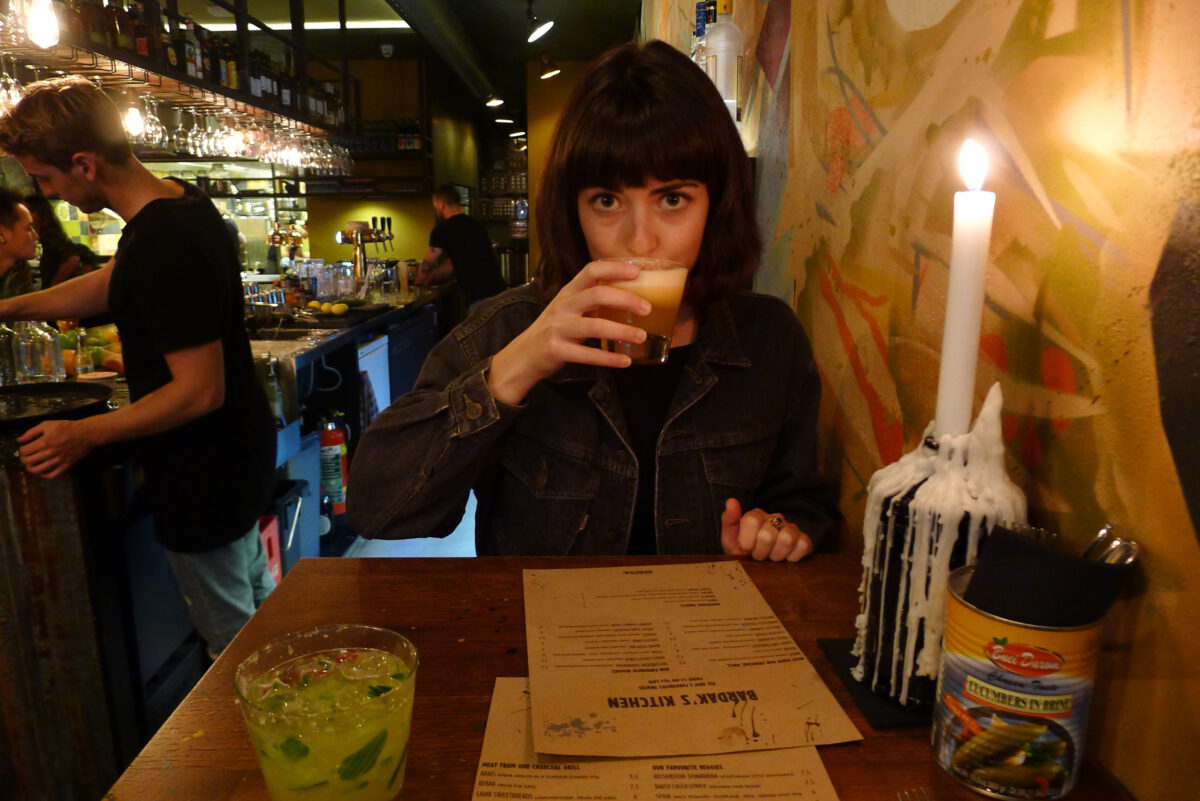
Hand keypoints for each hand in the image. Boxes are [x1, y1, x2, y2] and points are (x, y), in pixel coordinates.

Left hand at [16, 419, 96, 478]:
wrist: (86, 434)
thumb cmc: (67, 427)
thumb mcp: (47, 424)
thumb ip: (31, 432)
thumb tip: (19, 440)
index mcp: (44, 442)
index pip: (24, 451)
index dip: (21, 450)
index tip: (24, 448)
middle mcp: (49, 453)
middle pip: (29, 461)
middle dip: (24, 459)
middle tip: (26, 457)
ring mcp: (58, 461)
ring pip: (38, 470)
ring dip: (31, 468)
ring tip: (31, 465)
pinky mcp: (65, 466)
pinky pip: (52, 475)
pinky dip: (44, 475)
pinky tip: (43, 471)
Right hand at [487, 259, 651, 404]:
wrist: (523, 355)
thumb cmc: (554, 330)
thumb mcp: (569, 309)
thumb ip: (591, 301)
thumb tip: (630, 297)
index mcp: (568, 293)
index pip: (591, 270)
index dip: (615, 268)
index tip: (638, 272)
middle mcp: (563, 306)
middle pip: (596, 294)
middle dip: (625, 299)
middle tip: (647, 308)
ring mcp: (558, 328)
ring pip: (594, 326)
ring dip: (621, 331)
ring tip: (642, 336)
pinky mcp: (557, 350)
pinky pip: (587, 355)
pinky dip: (608, 358)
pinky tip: (625, 361)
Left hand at [720, 497, 812, 561]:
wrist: (760, 567)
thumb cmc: (744, 552)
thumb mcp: (730, 540)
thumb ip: (729, 521)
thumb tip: (731, 501)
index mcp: (756, 515)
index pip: (752, 521)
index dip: (747, 541)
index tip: (746, 549)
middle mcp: (775, 518)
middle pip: (768, 535)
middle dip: (760, 552)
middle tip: (758, 555)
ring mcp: (791, 528)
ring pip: (786, 539)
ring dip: (776, 555)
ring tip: (771, 557)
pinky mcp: (804, 540)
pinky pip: (803, 545)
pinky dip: (792, 558)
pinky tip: (785, 559)